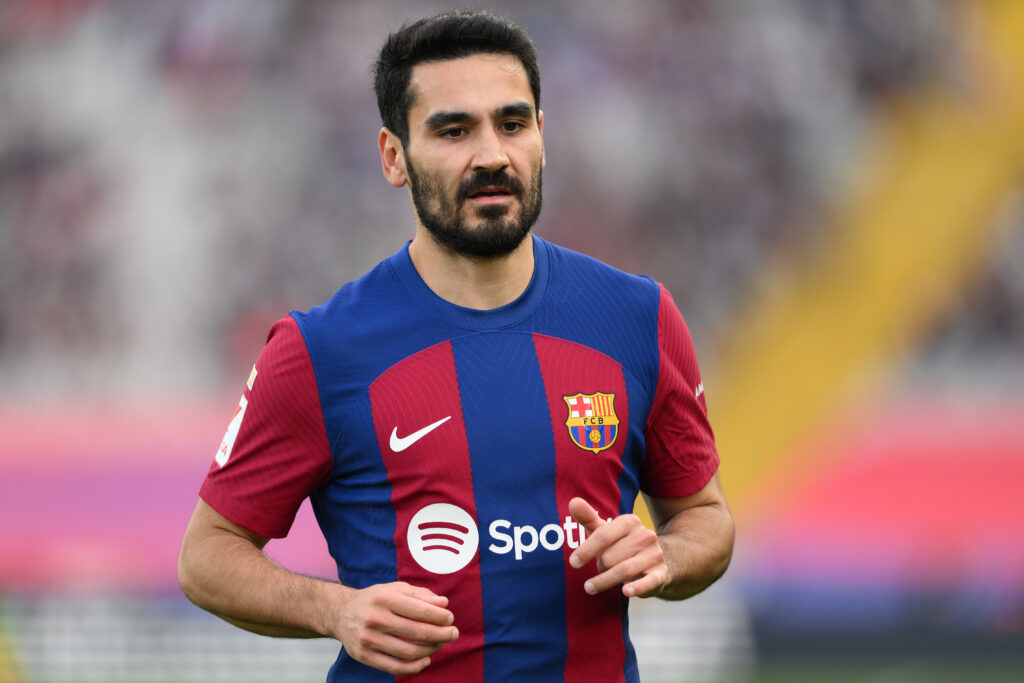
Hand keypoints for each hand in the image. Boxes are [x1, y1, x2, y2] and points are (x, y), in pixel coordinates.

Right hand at [333, 581, 458, 674]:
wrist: (340, 613)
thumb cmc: (375, 599)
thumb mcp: (395, 589)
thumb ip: (420, 595)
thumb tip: (443, 604)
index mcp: (384, 598)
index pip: (420, 610)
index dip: (440, 616)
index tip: (450, 618)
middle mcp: (375, 618)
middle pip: (417, 632)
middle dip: (441, 634)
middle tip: (453, 633)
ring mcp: (368, 639)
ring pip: (409, 651)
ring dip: (431, 650)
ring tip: (439, 644)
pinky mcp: (364, 656)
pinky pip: (394, 667)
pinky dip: (414, 666)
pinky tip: (426, 660)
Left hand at [567, 497, 670, 597]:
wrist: (655, 560)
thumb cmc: (621, 544)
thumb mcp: (605, 530)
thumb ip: (588, 518)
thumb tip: (573, 502)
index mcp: (630, 522)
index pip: (603, 535)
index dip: (586, 550)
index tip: (573, 562)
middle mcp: (645, 536)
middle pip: (610, 556)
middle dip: (600, 566)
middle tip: (599, 568)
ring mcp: (655, 555)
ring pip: (623, 570)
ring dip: (604, 580)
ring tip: (591, 586)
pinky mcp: (661, 574)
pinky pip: (648, 582)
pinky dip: (637, 587)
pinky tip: (626, 592)